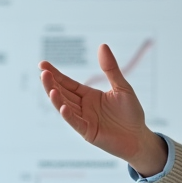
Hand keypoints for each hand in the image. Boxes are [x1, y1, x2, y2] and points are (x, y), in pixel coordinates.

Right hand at [39, 44, 167, 174]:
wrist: (139, 137)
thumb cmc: (131, 113)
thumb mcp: (122, 87)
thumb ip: (111, 68)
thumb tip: (102, 45)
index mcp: (89, 95)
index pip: (68, 83)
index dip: (55, 74)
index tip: (42, 64)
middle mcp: (83, 107)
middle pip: (63, 93)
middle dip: (52, 83)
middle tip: (43, 72)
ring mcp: (84, 120)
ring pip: (65, 107)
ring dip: (57, 98)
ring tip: (50, 87)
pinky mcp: (88, 132)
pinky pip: (76, 123)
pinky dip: (69, 116)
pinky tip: (64, 107)